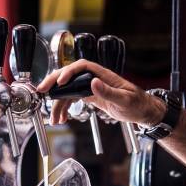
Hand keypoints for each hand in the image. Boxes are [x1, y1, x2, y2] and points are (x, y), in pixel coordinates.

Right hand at [36, 59, 164, 125]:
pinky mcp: (89, 97)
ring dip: (59, 103)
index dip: (69, 72)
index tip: (61, 81)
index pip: (82, 67)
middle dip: (54, 83)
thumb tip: (94, 83)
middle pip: (70, 76)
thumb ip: (108, 92)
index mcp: (103, 75)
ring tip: (54, 118)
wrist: (142, 111)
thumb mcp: (125, 100)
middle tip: (42, 91)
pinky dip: (65, 108)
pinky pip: (73, 100)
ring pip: (69, 91)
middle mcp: (94, 79)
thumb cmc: (137, 104)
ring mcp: (90, 88)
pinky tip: (62, 118)